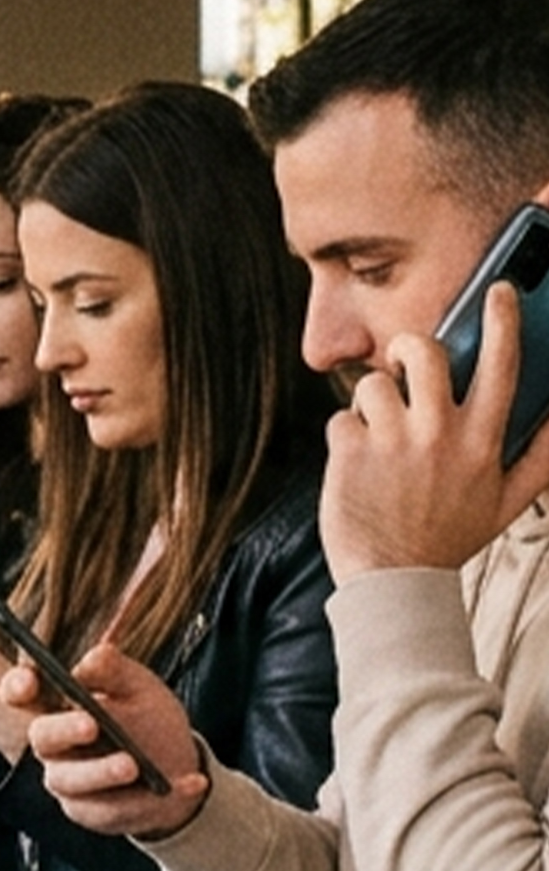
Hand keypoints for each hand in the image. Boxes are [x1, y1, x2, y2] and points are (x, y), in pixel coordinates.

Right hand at [18, 641, 206, 839]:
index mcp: (57, 706)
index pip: (19, 694)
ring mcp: (68, 781)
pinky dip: (152, 800)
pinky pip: (113, 811)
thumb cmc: (148, 720)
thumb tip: (94, 657)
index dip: (17, 686)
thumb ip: (116, 670)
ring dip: (101, 773)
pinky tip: (190, 783)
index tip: (31, 681)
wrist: (176, 766)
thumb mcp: (139, 687)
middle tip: (91, 725)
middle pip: (41, 738)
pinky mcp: (90, 812)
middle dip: (64, 730)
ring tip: (134, 766)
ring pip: (69, 781)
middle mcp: (54, 746)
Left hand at [323, 294, 548, 581]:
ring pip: (373, 382)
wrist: (395, 580)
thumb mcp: (508, 502)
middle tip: (406, 367)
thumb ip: (541, 458)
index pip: (502, 367)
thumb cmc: (449, 536)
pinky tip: (358, 467)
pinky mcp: (349, 450)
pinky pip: (341, 416)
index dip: (503, 321)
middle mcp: (440, 434)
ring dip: (372, 405)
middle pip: (423, 351)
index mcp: (483, 442)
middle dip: (409, 347)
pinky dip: (345, 436)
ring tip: (381, 438)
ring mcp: (393, 440)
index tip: (499, 290)